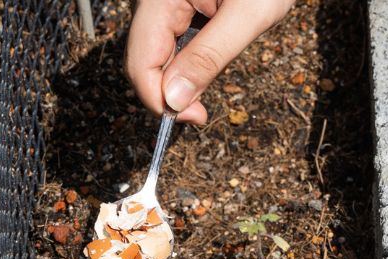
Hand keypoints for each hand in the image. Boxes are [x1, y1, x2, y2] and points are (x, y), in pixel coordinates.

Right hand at [126, 0, 292, 123]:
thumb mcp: (247, 16)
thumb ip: (209, 58)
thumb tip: (175, 101)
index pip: (139, 62)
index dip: (159, 100)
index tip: (193, 118)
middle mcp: (154, 0)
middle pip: (144, 61)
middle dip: (169, 92)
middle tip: (203, 111)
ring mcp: (164, 3)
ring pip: (157, 54)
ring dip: (180, 77)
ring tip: (214, 74)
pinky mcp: (178, 5)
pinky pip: (172, 40)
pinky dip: (188, 59)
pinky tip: (212, 56)